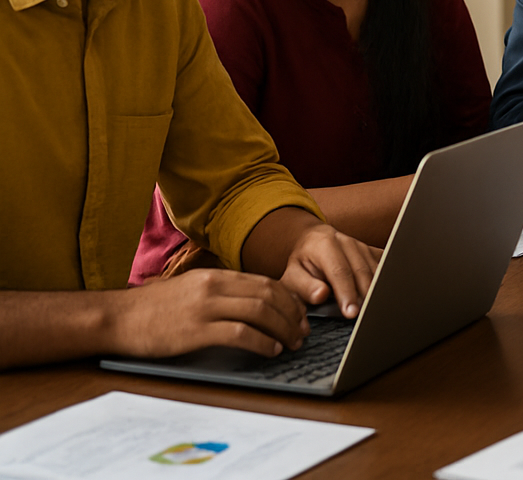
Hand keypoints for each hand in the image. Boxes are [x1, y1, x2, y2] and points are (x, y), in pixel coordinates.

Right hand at [105, 268, 309, 358]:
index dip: (289, 299)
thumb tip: (253, 302)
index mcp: (215, 276)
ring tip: (292, 343)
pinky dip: (261, 342)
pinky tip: (270, 350)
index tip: (300, 315)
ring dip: (283, 329)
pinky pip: (239, 333)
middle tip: (303, 331)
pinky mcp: (195, 331)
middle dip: (292, 314)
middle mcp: (214, 286)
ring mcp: (204, 307)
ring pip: (259, 312)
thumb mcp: (191, 288)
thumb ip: (221, 291)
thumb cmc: (153, 308)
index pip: (266, 282)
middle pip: (269, 295)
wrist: (117, 318)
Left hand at [280, 223, 379, 317]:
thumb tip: (320, 295)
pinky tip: (387, 294)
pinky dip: (387, 280)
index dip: (347, 292)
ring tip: (378, 309)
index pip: (339, 271)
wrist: (313, 242)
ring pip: (375, 269)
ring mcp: (361, 245)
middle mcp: (345, 241)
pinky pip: (384, 265)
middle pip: (361, 270)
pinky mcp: (371, 251)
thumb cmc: (303, 265)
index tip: (351, 312)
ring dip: (377, 289)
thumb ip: (305, 287)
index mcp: (324, 245)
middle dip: (366, 294)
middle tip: (367, 315)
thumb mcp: (293, 276)